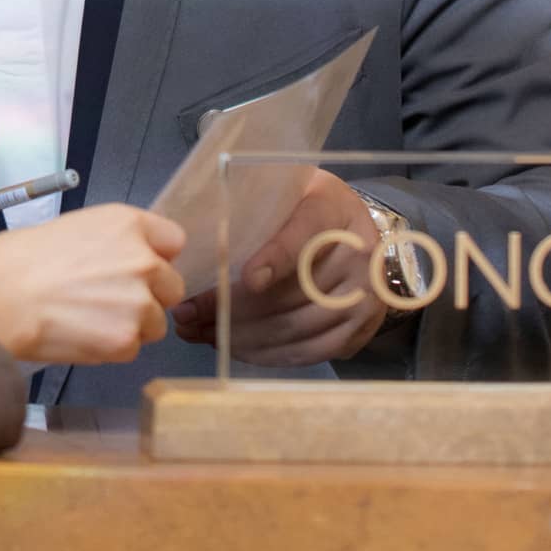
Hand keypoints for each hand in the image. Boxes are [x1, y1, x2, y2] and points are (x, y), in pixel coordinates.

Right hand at [0, 205, 186, 363]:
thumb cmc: (13, 260)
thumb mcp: (67, 229)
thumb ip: (105, 243)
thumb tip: (112, 262)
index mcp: (126, 224)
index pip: (173, 240)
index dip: (155, 256)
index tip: (136, 269)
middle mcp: (143, 260)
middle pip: (171, 287)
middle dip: (147, 297)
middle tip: (107, 303)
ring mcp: (139, 303)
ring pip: (154, 323)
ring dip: (130, 326)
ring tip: (87, 324)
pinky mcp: (126, 340)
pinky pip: (130, 349)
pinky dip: (109, 349)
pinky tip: (77, 339)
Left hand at [172, 170, 384, 365]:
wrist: (356, 234)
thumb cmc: (302, 211)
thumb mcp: (282, 196)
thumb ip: (251, 215)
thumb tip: (199, 254)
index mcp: (331, 210)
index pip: (302, 237)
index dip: (275, 260)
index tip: (246, 280)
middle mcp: (357, 255)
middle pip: (291, 293)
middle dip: (230, 311)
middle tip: (186, 317)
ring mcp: (363, 296)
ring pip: (295, 327)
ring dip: (241, 338)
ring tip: (201, 334)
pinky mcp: (360, 329)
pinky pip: (309, 351)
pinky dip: (268, 354)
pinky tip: (235, 349)